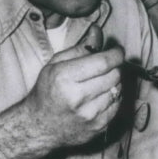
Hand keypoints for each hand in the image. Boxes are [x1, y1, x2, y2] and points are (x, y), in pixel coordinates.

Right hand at [26, 24, 123, 147]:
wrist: (38, 127)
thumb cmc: (47, 91)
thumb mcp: (56, 64)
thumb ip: (79, 47)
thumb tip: (97, 31)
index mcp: (65, 78)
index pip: (104, 62)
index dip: (116, 53)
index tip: (117, 50)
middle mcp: (78, 98)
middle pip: (115, 75)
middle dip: (115, 66)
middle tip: (108, 65)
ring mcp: (90, 115)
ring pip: (119, 89)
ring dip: (115, 82)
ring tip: (102, 80)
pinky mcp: (98, 128)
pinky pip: (118, 105)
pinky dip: (114, 97)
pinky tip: (102, 95)